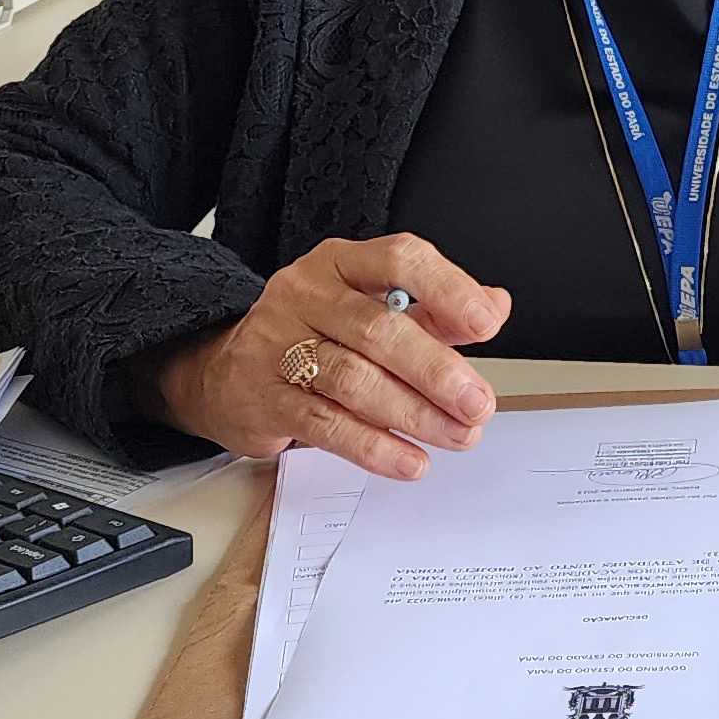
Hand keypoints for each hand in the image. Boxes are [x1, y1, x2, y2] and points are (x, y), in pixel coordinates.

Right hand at [150, 235, 507, 479]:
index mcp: (340, 264)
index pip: (398, 260)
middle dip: (437, 371)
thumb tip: (494, 306)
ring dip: (414, 414)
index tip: (485, 325)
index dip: (447, 289)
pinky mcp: (264, 398)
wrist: (224, 372)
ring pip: (354, 380)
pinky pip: (325, 424)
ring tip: (456, 435)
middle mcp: (306, 296)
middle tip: (477, 403)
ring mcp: (278, 345)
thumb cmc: (314, 336)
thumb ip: (436, 309)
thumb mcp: (374, 308)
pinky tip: (408, 459)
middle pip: (378, 329)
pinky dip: (374, 446)